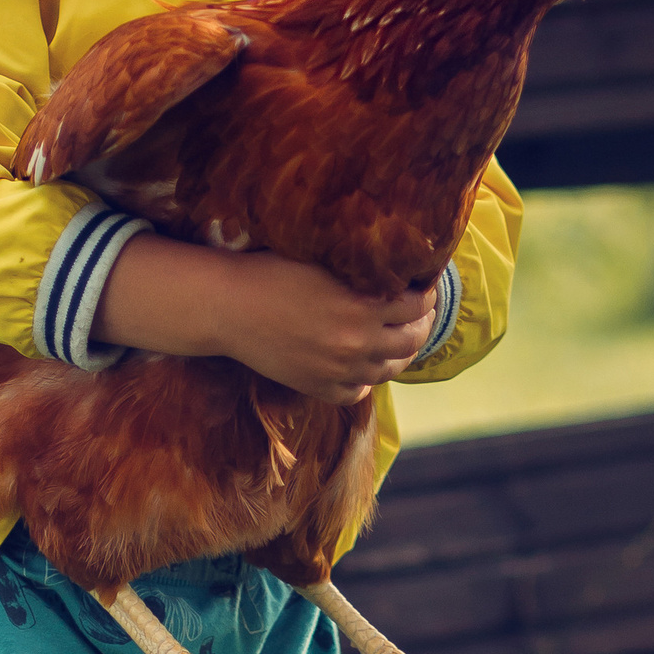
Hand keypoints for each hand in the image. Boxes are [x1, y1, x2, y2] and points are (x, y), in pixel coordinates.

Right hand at [95, 238, 436, 402]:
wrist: (227, 307)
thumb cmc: (273, 271)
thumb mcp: (326, 261)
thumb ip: (364, 270)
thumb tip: (399, 268)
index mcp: (363, 306)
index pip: (419, 305)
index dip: (426, 294)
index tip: (423, 286)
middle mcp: (358, 343)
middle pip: (412, 341)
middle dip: (421, 324)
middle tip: (419, 313)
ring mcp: (339, 371)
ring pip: (389, 370)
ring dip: (398, 353)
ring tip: (397, 338)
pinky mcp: (317, 388)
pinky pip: (356, 392)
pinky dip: (364, 379)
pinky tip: (362, 365)